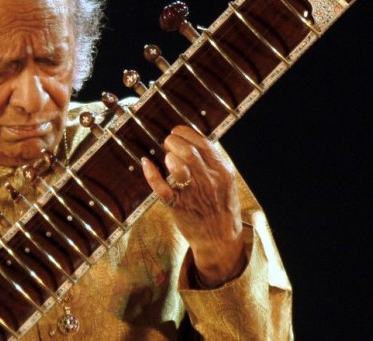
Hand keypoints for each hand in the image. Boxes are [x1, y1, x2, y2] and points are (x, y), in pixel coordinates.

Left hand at [142, 125, 245, 286]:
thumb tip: (191, 140)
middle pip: (188, 152)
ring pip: (177, 167)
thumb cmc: (221, 206)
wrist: (221, 239)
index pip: (203, 143)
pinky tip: (146, 163)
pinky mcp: (178, 206)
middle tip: (168, 142)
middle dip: (174, 141)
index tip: (177, 131)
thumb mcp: (226, 180)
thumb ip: (212, 161)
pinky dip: (151, 173)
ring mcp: (193, 194)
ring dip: (168, 156)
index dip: (185, 133)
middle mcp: (209, 180)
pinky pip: (161, 187)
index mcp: (223, 171)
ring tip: (166, 155)